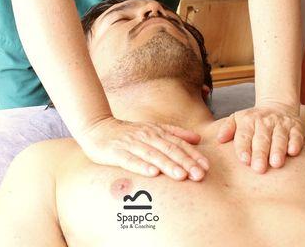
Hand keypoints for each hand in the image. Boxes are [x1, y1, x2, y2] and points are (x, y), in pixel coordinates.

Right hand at [78, 116, 209, 180]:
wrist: (98, 128)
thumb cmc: (128, 133)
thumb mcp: (152, 129)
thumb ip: (174, 133)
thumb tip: (198, 139)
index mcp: (156, 131)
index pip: (178, 143)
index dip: (192, 155)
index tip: (206, 167)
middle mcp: (146, 136)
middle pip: (169, 149)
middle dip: (185, 162)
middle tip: (200, 175)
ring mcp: (131, 144)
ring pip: (153, 155)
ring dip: (168, 165)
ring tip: (182, 176)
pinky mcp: (116, 152)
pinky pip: (130, 160)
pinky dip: (141, 166)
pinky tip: (152, 173)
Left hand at [216, 104, 304, 173]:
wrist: (277, 106)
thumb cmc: (253, 120)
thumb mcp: (237, 119)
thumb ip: (227, 129)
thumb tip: (219, 139)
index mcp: (248, 121)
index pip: (244, 135)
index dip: (244, 147)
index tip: (244, 160)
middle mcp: (264, 122)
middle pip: (262, 139)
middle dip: (260, 154)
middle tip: (258, 168)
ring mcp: (281, 124)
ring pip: (279, 138)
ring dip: (278, 150)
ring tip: (275, 164)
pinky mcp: (296, 127)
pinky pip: (296, 135)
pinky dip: (295, 143)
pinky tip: (293, 152)